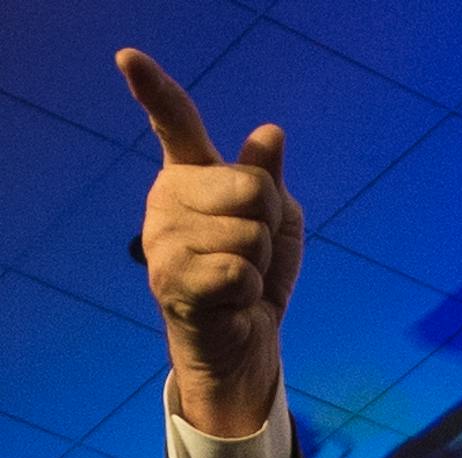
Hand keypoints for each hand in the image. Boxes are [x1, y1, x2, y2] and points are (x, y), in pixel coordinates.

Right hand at [117, 48, 302, 435]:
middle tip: (253, 249)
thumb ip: (267, 178)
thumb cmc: (256, 272)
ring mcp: (163, 238)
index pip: (174, 123)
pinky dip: (251, 290)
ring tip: (239, 277)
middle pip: (252, 188)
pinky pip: (240, 271)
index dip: (154, 89)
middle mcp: (166, 199)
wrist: (246, 339)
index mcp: (191, 175)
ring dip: (260, 262)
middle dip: (271, 223)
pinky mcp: (171, 279)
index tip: (128, 58)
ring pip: (250, 234)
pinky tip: (231, 299)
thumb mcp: (277, 220)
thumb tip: (270, 133)